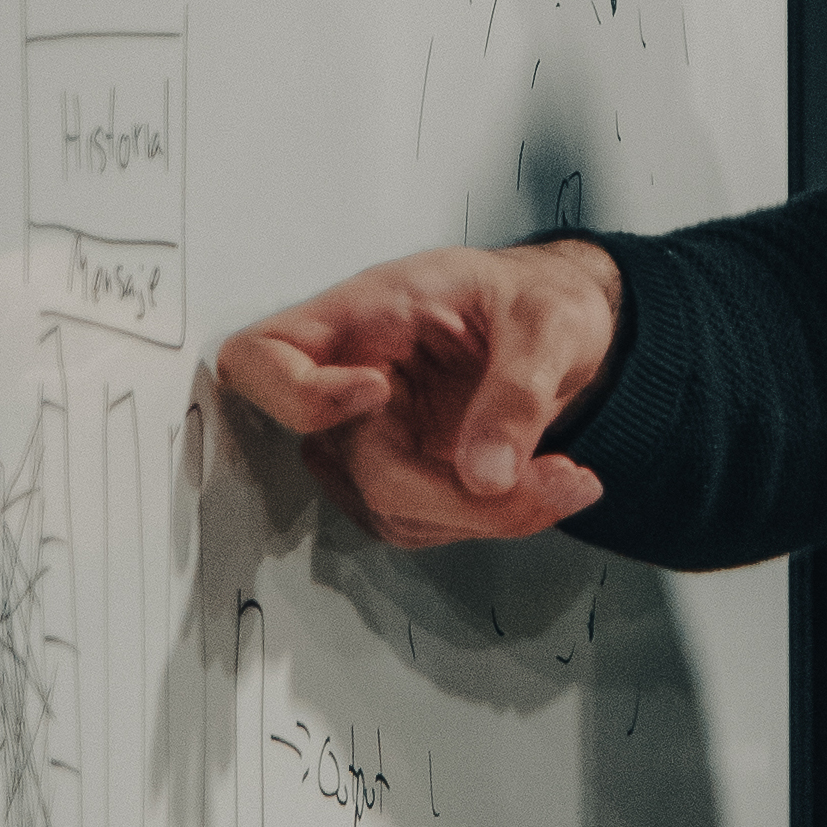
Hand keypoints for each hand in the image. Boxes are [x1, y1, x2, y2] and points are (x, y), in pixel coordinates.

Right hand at [217, 241, 621, 548]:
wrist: (563, 329)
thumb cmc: (539, 300)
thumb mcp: (551, 323)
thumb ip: (519, 389)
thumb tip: (485, 475)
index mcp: (363, 316)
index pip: (259, 360)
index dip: (296, 394)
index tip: (376, 391)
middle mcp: (348, 381)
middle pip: (346, 464)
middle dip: (454, 493)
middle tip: (560, 479)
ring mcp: (368, 438)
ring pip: (388, 510)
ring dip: (486, 516)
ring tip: (567, 480)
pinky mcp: (401, 480)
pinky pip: (422, 526)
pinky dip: (490, 522)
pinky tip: (540, 489)